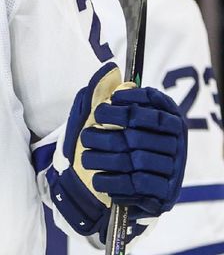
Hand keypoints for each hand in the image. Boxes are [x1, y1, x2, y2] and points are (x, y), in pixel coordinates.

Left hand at [48, 62, 187, 241]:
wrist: (135, 187)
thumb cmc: (124, 142)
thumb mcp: (121, 116)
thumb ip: (112, 94)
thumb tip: (108, 68)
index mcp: (171, 118)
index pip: (151, 106)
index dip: (124, 106)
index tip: (100, 111)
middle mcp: (177, 143)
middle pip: (136, 135)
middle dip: (104, 136)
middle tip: (84, 137)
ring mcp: (174, 169)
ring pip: (135, 160)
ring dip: (103, 159)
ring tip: (85, 157)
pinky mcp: (166, 193)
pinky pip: (138, 185)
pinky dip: (113, 181)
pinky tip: (98, 178)